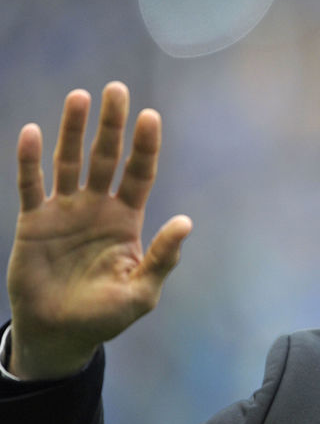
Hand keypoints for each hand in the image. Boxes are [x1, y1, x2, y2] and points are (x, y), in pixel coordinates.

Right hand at [6, 82, 191, 379]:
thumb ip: (162, 257)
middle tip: (117, 89)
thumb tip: (186, 222)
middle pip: (105, 157)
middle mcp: (97, 207)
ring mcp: (65, 211)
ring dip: (73, 130)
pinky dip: (30, 161)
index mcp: (127, 219)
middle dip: (112, 125)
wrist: (60, 334)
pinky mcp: (34, 222)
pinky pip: (31, 186)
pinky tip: (31, 132)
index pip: (139, 173)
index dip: (145, 146)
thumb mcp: (141, 291)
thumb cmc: (106, 315)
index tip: (150, 116)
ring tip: (80, 97)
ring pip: (69, 162)